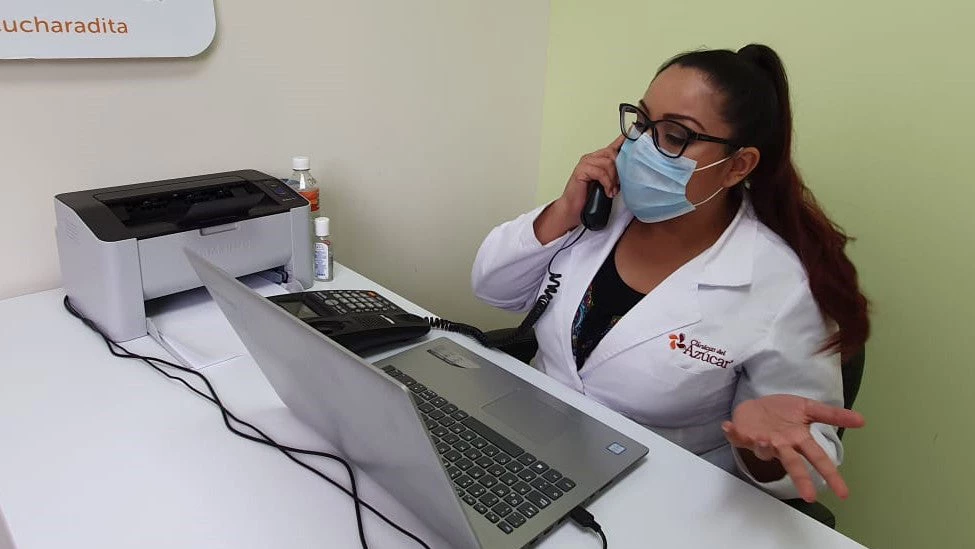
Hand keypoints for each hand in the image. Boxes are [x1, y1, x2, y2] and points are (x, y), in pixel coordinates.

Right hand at [552, 135, 625, 228]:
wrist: (573, 210)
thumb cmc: (589, 198)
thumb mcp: (607, 184)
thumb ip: (615, 175)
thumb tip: (630, 172)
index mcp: (598, 159)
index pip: (613, 146)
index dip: (624, 139)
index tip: (634, 131)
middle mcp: (591, 158)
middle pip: (613, 154)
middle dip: (619, 171)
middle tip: (618, 185)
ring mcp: (585, 163)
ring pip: (608, 163)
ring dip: (613, 179)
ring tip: (612, 190)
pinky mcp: (581, 170)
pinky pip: (600, 172)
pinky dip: (606, 183)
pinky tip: (607, 191)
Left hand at [722, 394, 865, 501]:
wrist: (757, 406)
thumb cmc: (783, 412)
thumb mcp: (809, 409)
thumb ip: (833, 415)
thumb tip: (862, 420)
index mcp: (798, 440)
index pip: (818, 459)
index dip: (830, 475)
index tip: (843, 494)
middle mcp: (781, 445)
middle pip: (793, 464)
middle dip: (801, 479)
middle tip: (810, 496)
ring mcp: (761, 441)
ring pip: (763, 450)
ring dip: (763, 448)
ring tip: (766, 441)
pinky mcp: (742, 434)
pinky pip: (735, 435)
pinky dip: (731, 432)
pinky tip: (727, 426)